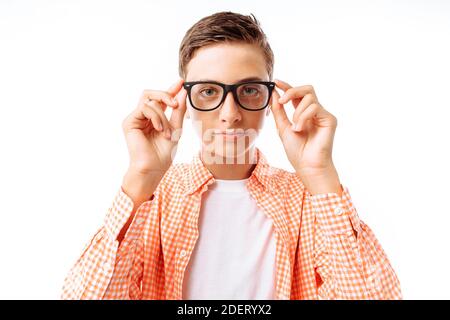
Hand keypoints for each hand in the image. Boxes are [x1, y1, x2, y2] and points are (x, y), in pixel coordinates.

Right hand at [122, 78, 186, 176]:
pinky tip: (159, 129)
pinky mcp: (129, 122)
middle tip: (175, 104)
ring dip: (162, 116)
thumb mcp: (176, 128)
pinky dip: (155, 117)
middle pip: (150, 94)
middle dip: (165, 95)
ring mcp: (135, 118)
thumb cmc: (163, 153)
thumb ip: (178, 110)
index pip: (160, 99)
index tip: (181, 82)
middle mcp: (142, 116)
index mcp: (153, 118)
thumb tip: (182, 92)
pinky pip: (144, 108)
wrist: (154, 168)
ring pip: (149, 101)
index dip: (170, 89)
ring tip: (166, 132)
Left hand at [270, 79, 341, 194]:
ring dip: (297, 112)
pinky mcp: (330, 119)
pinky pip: (315, 107)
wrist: (307, 166)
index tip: (276, 82)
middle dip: (291, 92)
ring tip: (295, 127)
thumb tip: (274, 93)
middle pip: (306, 89)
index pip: (296, 94)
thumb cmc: (296, 151)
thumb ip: (278, 111)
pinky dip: (303, 117)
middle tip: (282, 101)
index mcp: (303, 114)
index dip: (287, 86)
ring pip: (309, 97)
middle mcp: (314, 112)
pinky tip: (300, 129)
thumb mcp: (282, 128)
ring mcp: (323, 115)